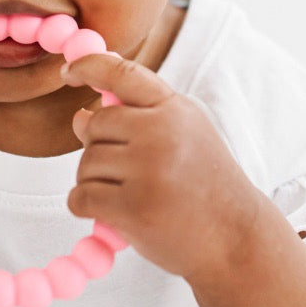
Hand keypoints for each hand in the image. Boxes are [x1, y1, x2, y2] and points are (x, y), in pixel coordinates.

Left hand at [61, 53, 261, 285]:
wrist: (236, 239)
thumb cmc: (204, 188)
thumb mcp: (182, 138)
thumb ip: (135, 122)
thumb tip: (80, 116)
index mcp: (175, 109)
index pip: (123, 73)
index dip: (89, 66)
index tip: (69, 73)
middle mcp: (162, 132)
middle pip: (96, 124)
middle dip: (98, 149)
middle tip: (122, 174)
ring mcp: (149, 169)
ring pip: (85, 163)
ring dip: (93, 182)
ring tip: (126, 196)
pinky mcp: (134, 207)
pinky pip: (81, 197)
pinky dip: (84, 206)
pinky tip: (107, 214)